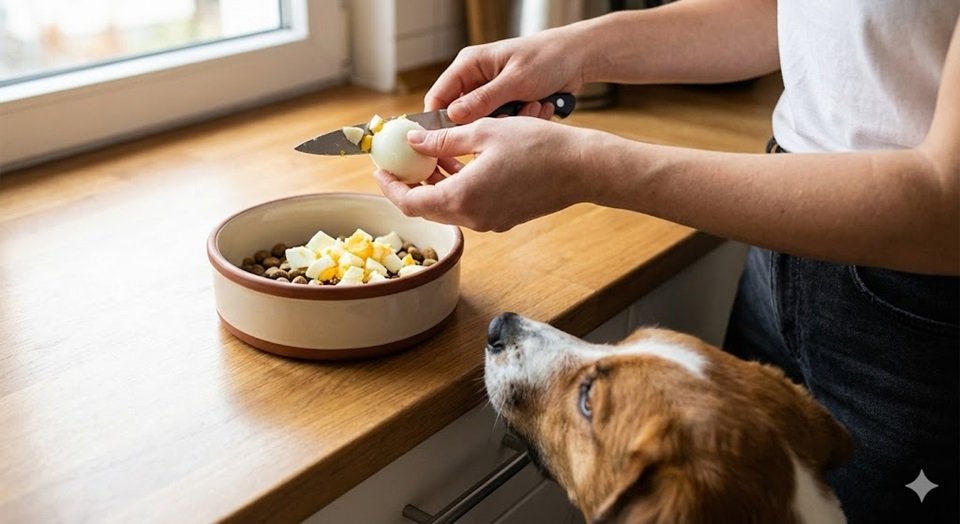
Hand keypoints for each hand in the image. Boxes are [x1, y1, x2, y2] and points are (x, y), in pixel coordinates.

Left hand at [373, 118, 595, 231]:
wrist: (583, 168)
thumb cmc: (537, 146)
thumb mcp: (484, 132)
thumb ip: (443, 141)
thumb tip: (413, 142)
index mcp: (461, 198)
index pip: (410, 202)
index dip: (391, 187)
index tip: (381, 170)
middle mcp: (473, 217)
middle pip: (428, 207)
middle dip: (412, 184)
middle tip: (403, 161)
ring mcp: (490, 221)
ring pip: (449, 207)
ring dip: (436, 184)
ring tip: (433, 154)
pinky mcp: (505, 218)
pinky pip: (470, 206)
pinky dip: (458, 188)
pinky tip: (462, 163)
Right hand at [425, 28, 586, 122]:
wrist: (578, 57)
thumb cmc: (547, 59)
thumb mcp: (516, 80)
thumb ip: (484, 99)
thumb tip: (453, 117)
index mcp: (469, 65)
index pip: (438, 97)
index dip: (437, 122)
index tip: (445, 145)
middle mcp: (475, 79)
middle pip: (459, 115)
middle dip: (480, 125)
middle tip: (503, 125)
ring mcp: (490, 93)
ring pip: (482, 122)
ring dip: (504, 123)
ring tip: (530, 107)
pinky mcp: (505, 104)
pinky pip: (501, 123)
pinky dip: (517, 122)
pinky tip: (538, 107)